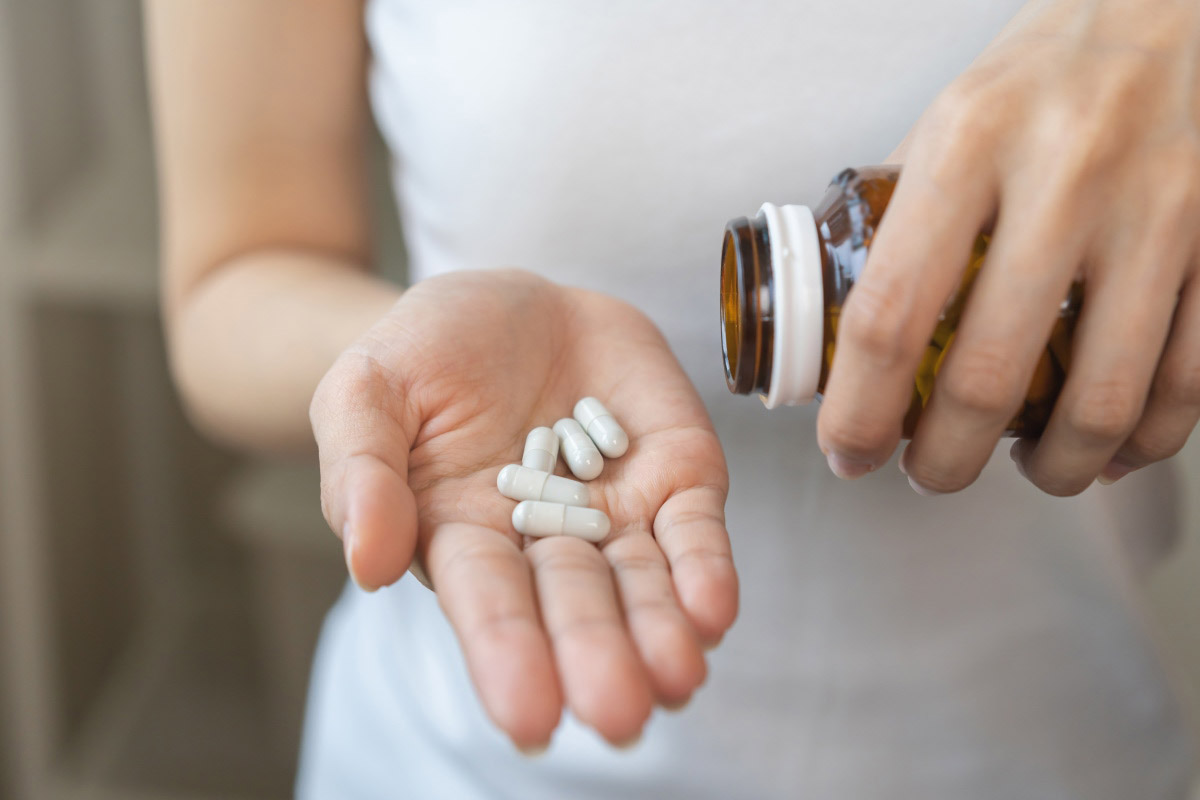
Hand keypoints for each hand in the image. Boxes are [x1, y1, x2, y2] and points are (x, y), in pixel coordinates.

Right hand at [309, 270, 737, 748]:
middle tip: (618, 714)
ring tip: (676, 677)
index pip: (488, 601)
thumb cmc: (426, 352)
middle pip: (574, 604)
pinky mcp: (675, 473)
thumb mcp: (365, 391)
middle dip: (596, 656)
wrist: (513, 300)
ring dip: (662, 632)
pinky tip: (712, 611)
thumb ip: (362, 471)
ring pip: (644, 583)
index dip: (508, 653)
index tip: (530, 715)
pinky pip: (694, 528)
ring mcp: (617, 512)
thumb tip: (366, 565)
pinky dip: (706, 568)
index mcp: (463, 536)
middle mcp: (545, 542)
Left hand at [818, 0, 1199, 495]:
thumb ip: (893, 220)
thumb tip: (839, 328)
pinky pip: (1187, 382)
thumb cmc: (1042, 74)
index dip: (860, 410)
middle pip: (989, 376)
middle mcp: (1064, 177)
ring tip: (1020, 469)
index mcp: (967, 143)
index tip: (849, 449)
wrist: (1173, 9)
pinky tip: (1105, 445)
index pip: (890, 314)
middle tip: (927, 472)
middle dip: (945, 460)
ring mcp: (1156, 214)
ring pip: (1101, 400)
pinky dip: (1141, 440)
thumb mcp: (945, 119)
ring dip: (1050, 468)